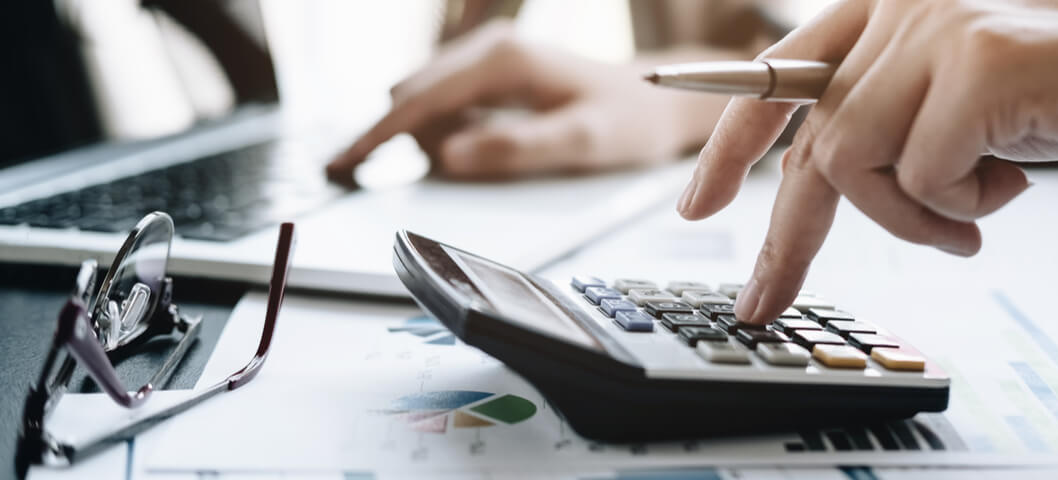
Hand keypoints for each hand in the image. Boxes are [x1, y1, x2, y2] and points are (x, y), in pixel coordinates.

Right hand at [327, 21, 731, 183]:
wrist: (657, 100)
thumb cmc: (626, 121)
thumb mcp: (579, 144)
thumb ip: (513, 151)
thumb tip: (448, 158)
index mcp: (503, 60)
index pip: (418, 102)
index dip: (375, 137)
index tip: (341, 166)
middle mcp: (489, 49)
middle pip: (412, 99)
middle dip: (404, 143)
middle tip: (441, 176)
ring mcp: (487, 57)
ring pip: (425, 102)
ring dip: (433, 139)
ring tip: (493, 155)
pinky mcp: (491, 72)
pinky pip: (446, 104)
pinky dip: (447, 131)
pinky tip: (484, 145)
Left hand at [679, 0, 1057, 323]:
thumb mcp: (962, 108)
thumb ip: (893, 123)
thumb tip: (821, 180)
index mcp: (891, 8)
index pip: (780, 77)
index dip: (730, 143)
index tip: (696, 204)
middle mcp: (902, 3)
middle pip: (812, 138)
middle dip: (791, 234)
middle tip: (769, 296)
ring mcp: (937, 25)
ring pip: (854, 161)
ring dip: (911, 216)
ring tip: (975, 214)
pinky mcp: (979, 61)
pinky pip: (921, 174)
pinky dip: (961, 206)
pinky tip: (1012, 183)